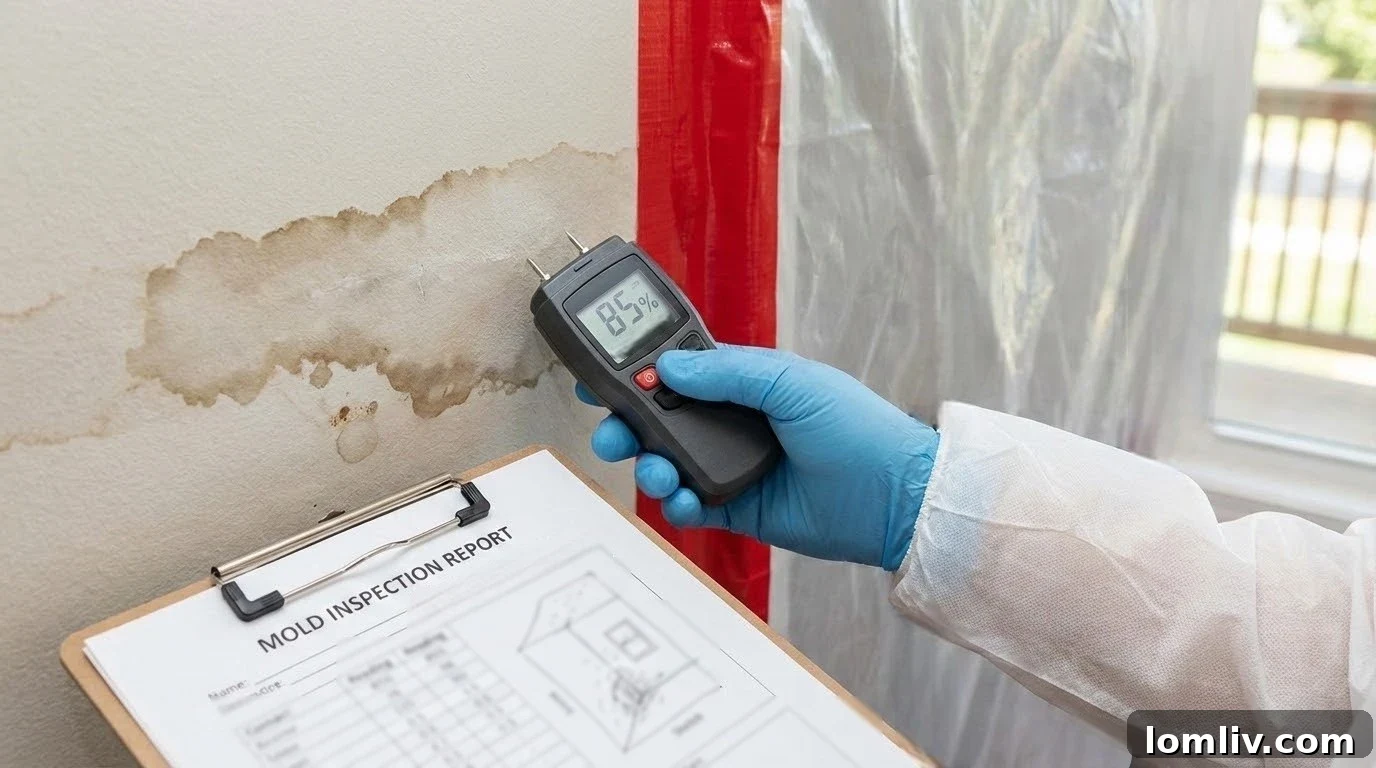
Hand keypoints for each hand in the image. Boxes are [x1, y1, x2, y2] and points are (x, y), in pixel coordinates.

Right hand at [575, 345, 938, 569]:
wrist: (893, 496)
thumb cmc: (858, 428)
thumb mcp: (791, 381)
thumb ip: (727, 371)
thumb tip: (667, 366)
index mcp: (743, 382)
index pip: (675, 371)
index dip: (635, 373)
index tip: (599, 378)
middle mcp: (731, 422)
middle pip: (658, 420)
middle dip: (627, 425)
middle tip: (614, 433)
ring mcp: (731, 466)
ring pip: (666, 463)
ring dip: (648, 466)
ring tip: (658, 471)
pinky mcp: (736, 508)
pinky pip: (688, 506)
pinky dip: (675, 504)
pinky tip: (682, 498)